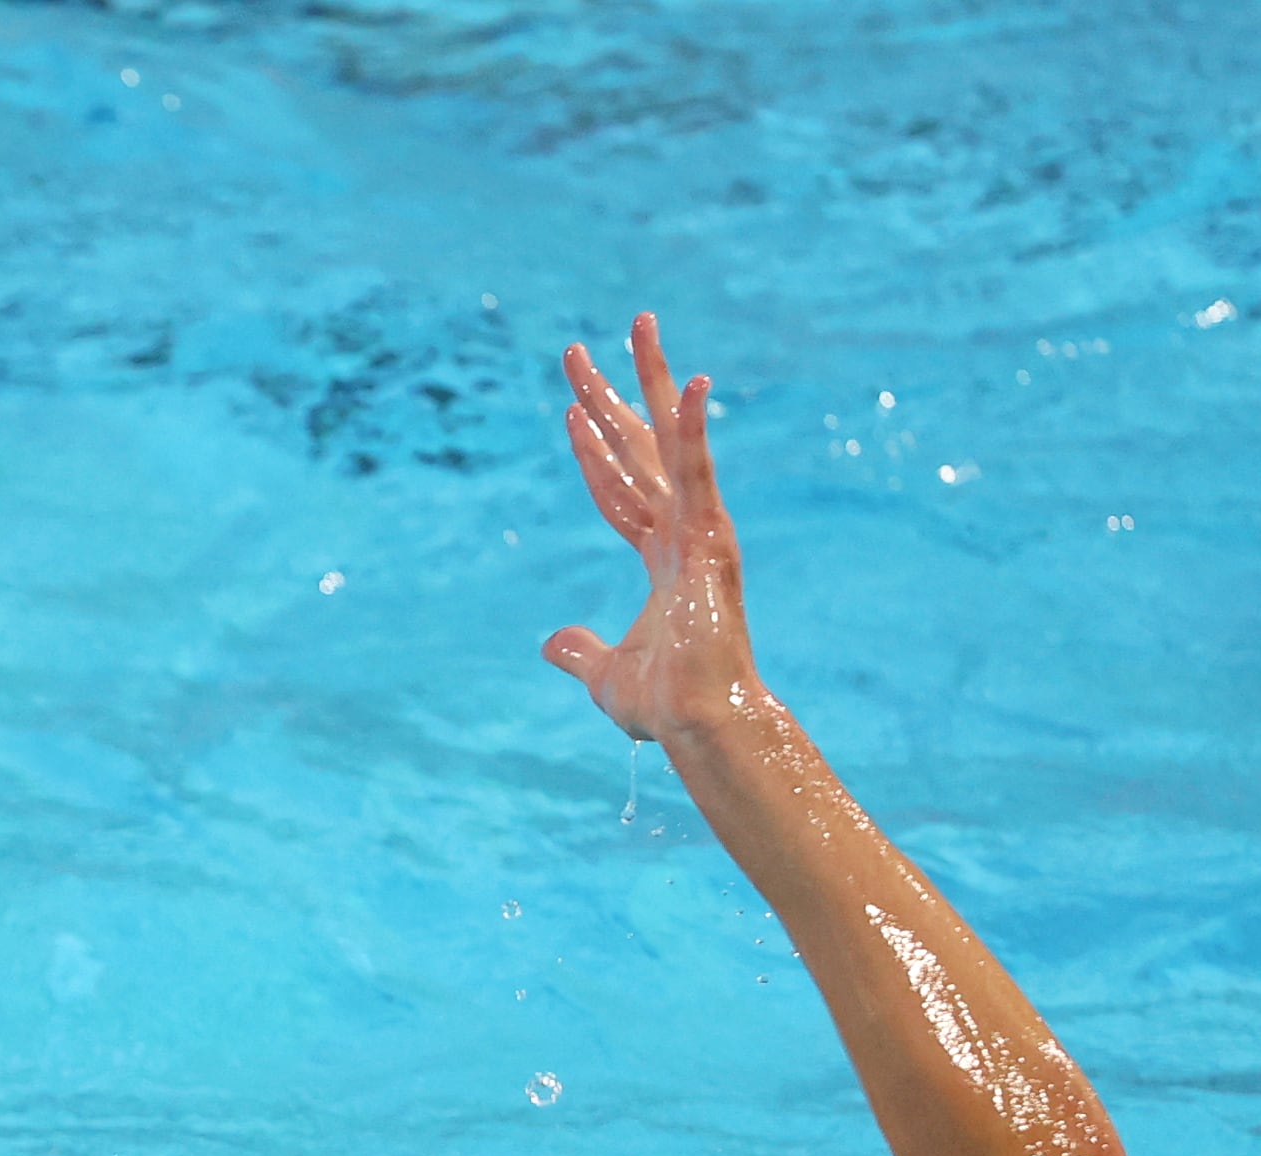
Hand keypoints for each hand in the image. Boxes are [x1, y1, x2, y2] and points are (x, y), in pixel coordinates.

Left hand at [541, 312, 760, 746]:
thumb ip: (581, 651)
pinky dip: (695, 429)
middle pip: (638, 448)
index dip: (594, 450)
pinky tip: (692, 384)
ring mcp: (698, 529)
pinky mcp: (710, 539)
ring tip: (638, 324)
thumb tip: (550, 642)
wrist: (702, 725)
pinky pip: (698, 473)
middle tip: (579, 350)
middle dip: (610, 396)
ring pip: (667, 440)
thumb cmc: (668, 706)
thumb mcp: (606, 675)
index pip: (620, 489)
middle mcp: (682, 531)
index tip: (569, 411)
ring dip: (652, 381)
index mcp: (662, 555)